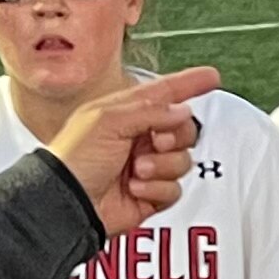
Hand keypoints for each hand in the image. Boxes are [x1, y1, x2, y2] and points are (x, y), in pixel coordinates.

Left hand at [41, 66, 220, 236]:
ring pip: (182, 161)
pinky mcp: (151, 195)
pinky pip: (174, 189)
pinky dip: (157, 189)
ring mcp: (147, 167)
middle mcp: (139, 138)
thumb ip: (150, 110)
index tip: (212, 77)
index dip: (188, 84)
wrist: (67, 201)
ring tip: (137, 170)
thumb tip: (182, 111)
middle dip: (176, 136)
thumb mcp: (107, 120)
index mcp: (126, 113)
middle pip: (183, 130)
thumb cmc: (75, 157)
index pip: (164, 94)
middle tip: (158, 141)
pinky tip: (135, 189)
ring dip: (162, 165)